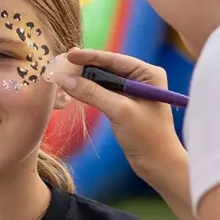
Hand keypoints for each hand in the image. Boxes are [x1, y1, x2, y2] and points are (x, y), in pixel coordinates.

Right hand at [49, 49, 182, 176]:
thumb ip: (92, 93)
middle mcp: (142, 78)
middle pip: (108, 67)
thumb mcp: (119, 111)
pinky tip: (74, 88)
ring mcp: (133, 91)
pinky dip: (89, 91)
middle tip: (61, 63)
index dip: (89, 56)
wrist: (158, 164)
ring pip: (103, 80)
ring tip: (63, 75)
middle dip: (85, 67)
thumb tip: (65, 79)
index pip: (114, 59)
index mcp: (148, 73)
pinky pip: (103, 92)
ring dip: (85, 79)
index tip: (69, 54)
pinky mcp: (125, 105)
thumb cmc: (147, 137)